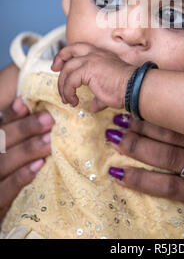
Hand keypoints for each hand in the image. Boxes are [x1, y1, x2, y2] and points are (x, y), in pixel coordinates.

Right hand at [0, 97, 54, 224]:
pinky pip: (6, 191)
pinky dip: (21, 177)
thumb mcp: (16, 154)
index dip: (11, 114)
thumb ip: (21, 136)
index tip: (25, 102)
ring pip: (4, 162)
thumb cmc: (14, 179)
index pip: (1, 127)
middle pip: (1, 141)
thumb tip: (32, 107)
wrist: (8, 211)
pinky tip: (38, 166)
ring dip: (27, 150)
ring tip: (49, 141)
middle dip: (25, 129)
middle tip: (49, 119)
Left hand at [51, 43, 135, 111]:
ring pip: (67, 69)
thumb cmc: (126, 87)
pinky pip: (70, 81)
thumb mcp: (109, 88)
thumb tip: (93, 106)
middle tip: (53, 70)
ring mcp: (90, 60)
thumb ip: (99, 96)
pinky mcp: (87, 70)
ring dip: (63, 85)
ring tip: (66, 98)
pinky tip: (74, 101)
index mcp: (101, 54)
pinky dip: (68, 92)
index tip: (60, 65)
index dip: (67, 55)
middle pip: (70, 50)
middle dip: (59, 59)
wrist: (134, 87)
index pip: (79, 48)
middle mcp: (95, 54)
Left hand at [105, 114, 183, 238]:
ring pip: (165, 155)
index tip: (136, 97)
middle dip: (140, 122)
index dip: (158, 105)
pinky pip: (169, 187)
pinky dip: (142, 181)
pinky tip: (121, 174)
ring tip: (112, 137)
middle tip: (116, 114)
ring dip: (135, 145)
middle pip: (170, 131)